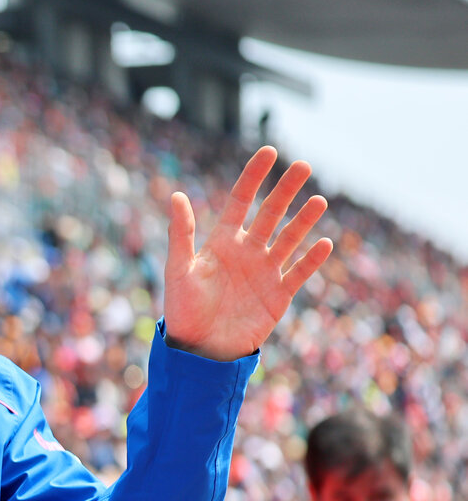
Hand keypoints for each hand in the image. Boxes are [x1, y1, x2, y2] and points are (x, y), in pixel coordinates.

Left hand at [164, 146, 332, 360]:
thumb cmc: (183, 309)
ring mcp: (265, 272)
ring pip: (289, 239)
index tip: (269, 151)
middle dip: (286, 190)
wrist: (199, 349)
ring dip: (304, 221)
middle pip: (270, 214)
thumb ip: (181, 234)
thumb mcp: (179, 269)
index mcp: (222, 242)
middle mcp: (247, 252)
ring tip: (319, 200)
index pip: (241, 200)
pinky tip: (324, 242)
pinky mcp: (278, 295)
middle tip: (304, 165)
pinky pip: (299, 273)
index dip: (254, 176)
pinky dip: (311, 259)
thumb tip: (175, 195)